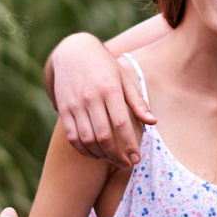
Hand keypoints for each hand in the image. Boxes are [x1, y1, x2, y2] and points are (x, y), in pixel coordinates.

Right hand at [51, 34, 154, 167]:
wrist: (73, 52)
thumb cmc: (104, 66)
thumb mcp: (124, 77)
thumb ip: (138, 101)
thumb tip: (153, 122)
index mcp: (110, 89)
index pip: (121, 123)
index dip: (129, 144)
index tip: (137, 158)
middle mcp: (91, 98)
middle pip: (104, 136)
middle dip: (117, 155)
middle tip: (127, 164)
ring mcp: (75, 104)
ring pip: (87, 139)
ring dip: (101, 155)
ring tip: (113, 160)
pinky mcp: (63, 109)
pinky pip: (72, 136)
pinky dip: (84, 150)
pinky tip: (95, 154)